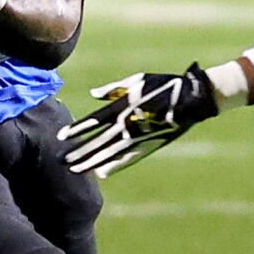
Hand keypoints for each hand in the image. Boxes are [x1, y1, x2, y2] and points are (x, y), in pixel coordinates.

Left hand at [57, 65, 218, 177]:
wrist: (193, 98)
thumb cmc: (164, 84)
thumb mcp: (137, 80)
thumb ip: (113, 89)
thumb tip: (93, 95)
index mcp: (123, 106)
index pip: (93, 121)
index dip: (76, 129)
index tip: (60, 137)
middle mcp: (127, 124)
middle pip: (96, 141)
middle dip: (78, 151)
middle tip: (61, 160)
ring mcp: (139, 137)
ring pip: (109, 154)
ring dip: (90, 162)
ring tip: (75, 169)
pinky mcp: (151, 146)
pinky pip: (128, 159)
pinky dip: (114, 166)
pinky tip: (101, 173)